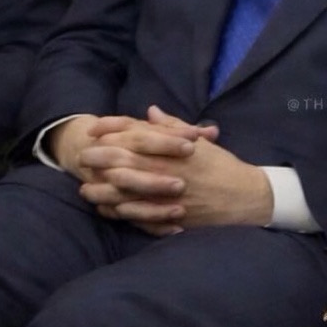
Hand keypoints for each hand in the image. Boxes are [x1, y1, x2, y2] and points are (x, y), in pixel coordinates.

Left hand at [78, 106, 273, 233]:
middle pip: (121, 159)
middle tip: (81, 157)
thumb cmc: (222, 167)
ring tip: (85, 188)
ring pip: (122, 189)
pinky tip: (106, 208)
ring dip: (101, 188)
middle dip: (97, 157)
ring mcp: (163, 193)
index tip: (93, 129)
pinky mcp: (166, 214)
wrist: (245, 197)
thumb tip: (150, 111)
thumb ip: (172, 126)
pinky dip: (117, 211)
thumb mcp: (199, 142)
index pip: (133, 132)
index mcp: (171, 147)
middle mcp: (164, 168)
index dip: (110, 128)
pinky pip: (134, 214)